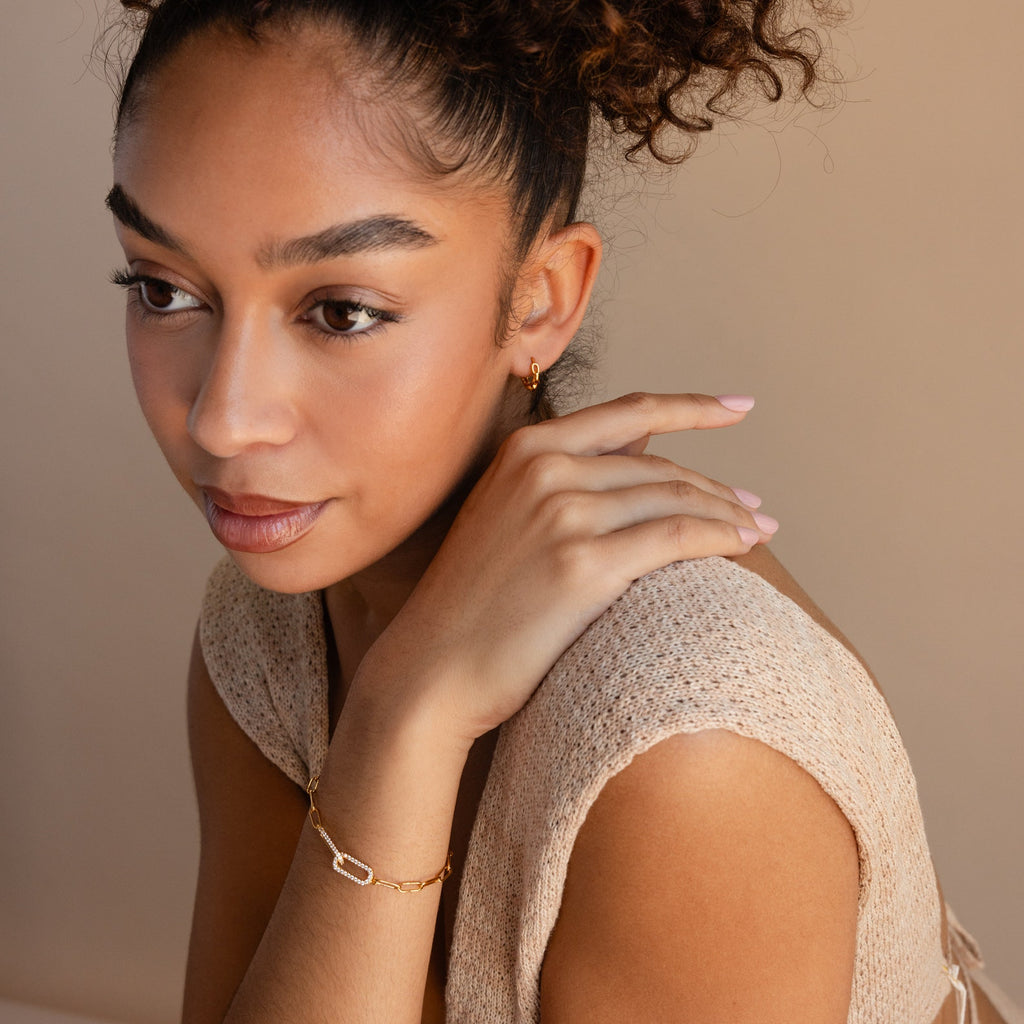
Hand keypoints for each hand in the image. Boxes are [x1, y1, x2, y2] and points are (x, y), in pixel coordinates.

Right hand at [351, 393, 774, 745]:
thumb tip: (645, 439)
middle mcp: (544, 469)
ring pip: (674, 498)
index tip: (741, 408)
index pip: (630, 413)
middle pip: (659, 466)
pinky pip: (675, 537)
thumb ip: (571, 471)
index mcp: (526, 449)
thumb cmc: (474, 601)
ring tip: (758, 532)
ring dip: (728, 515)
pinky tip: (742, 549)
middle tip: (757, 510)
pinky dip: (719, 538)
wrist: (432, 668)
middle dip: (718, 488)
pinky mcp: (582, 564)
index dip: (694, 408)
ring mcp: (562, 513)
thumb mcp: (509, 513)